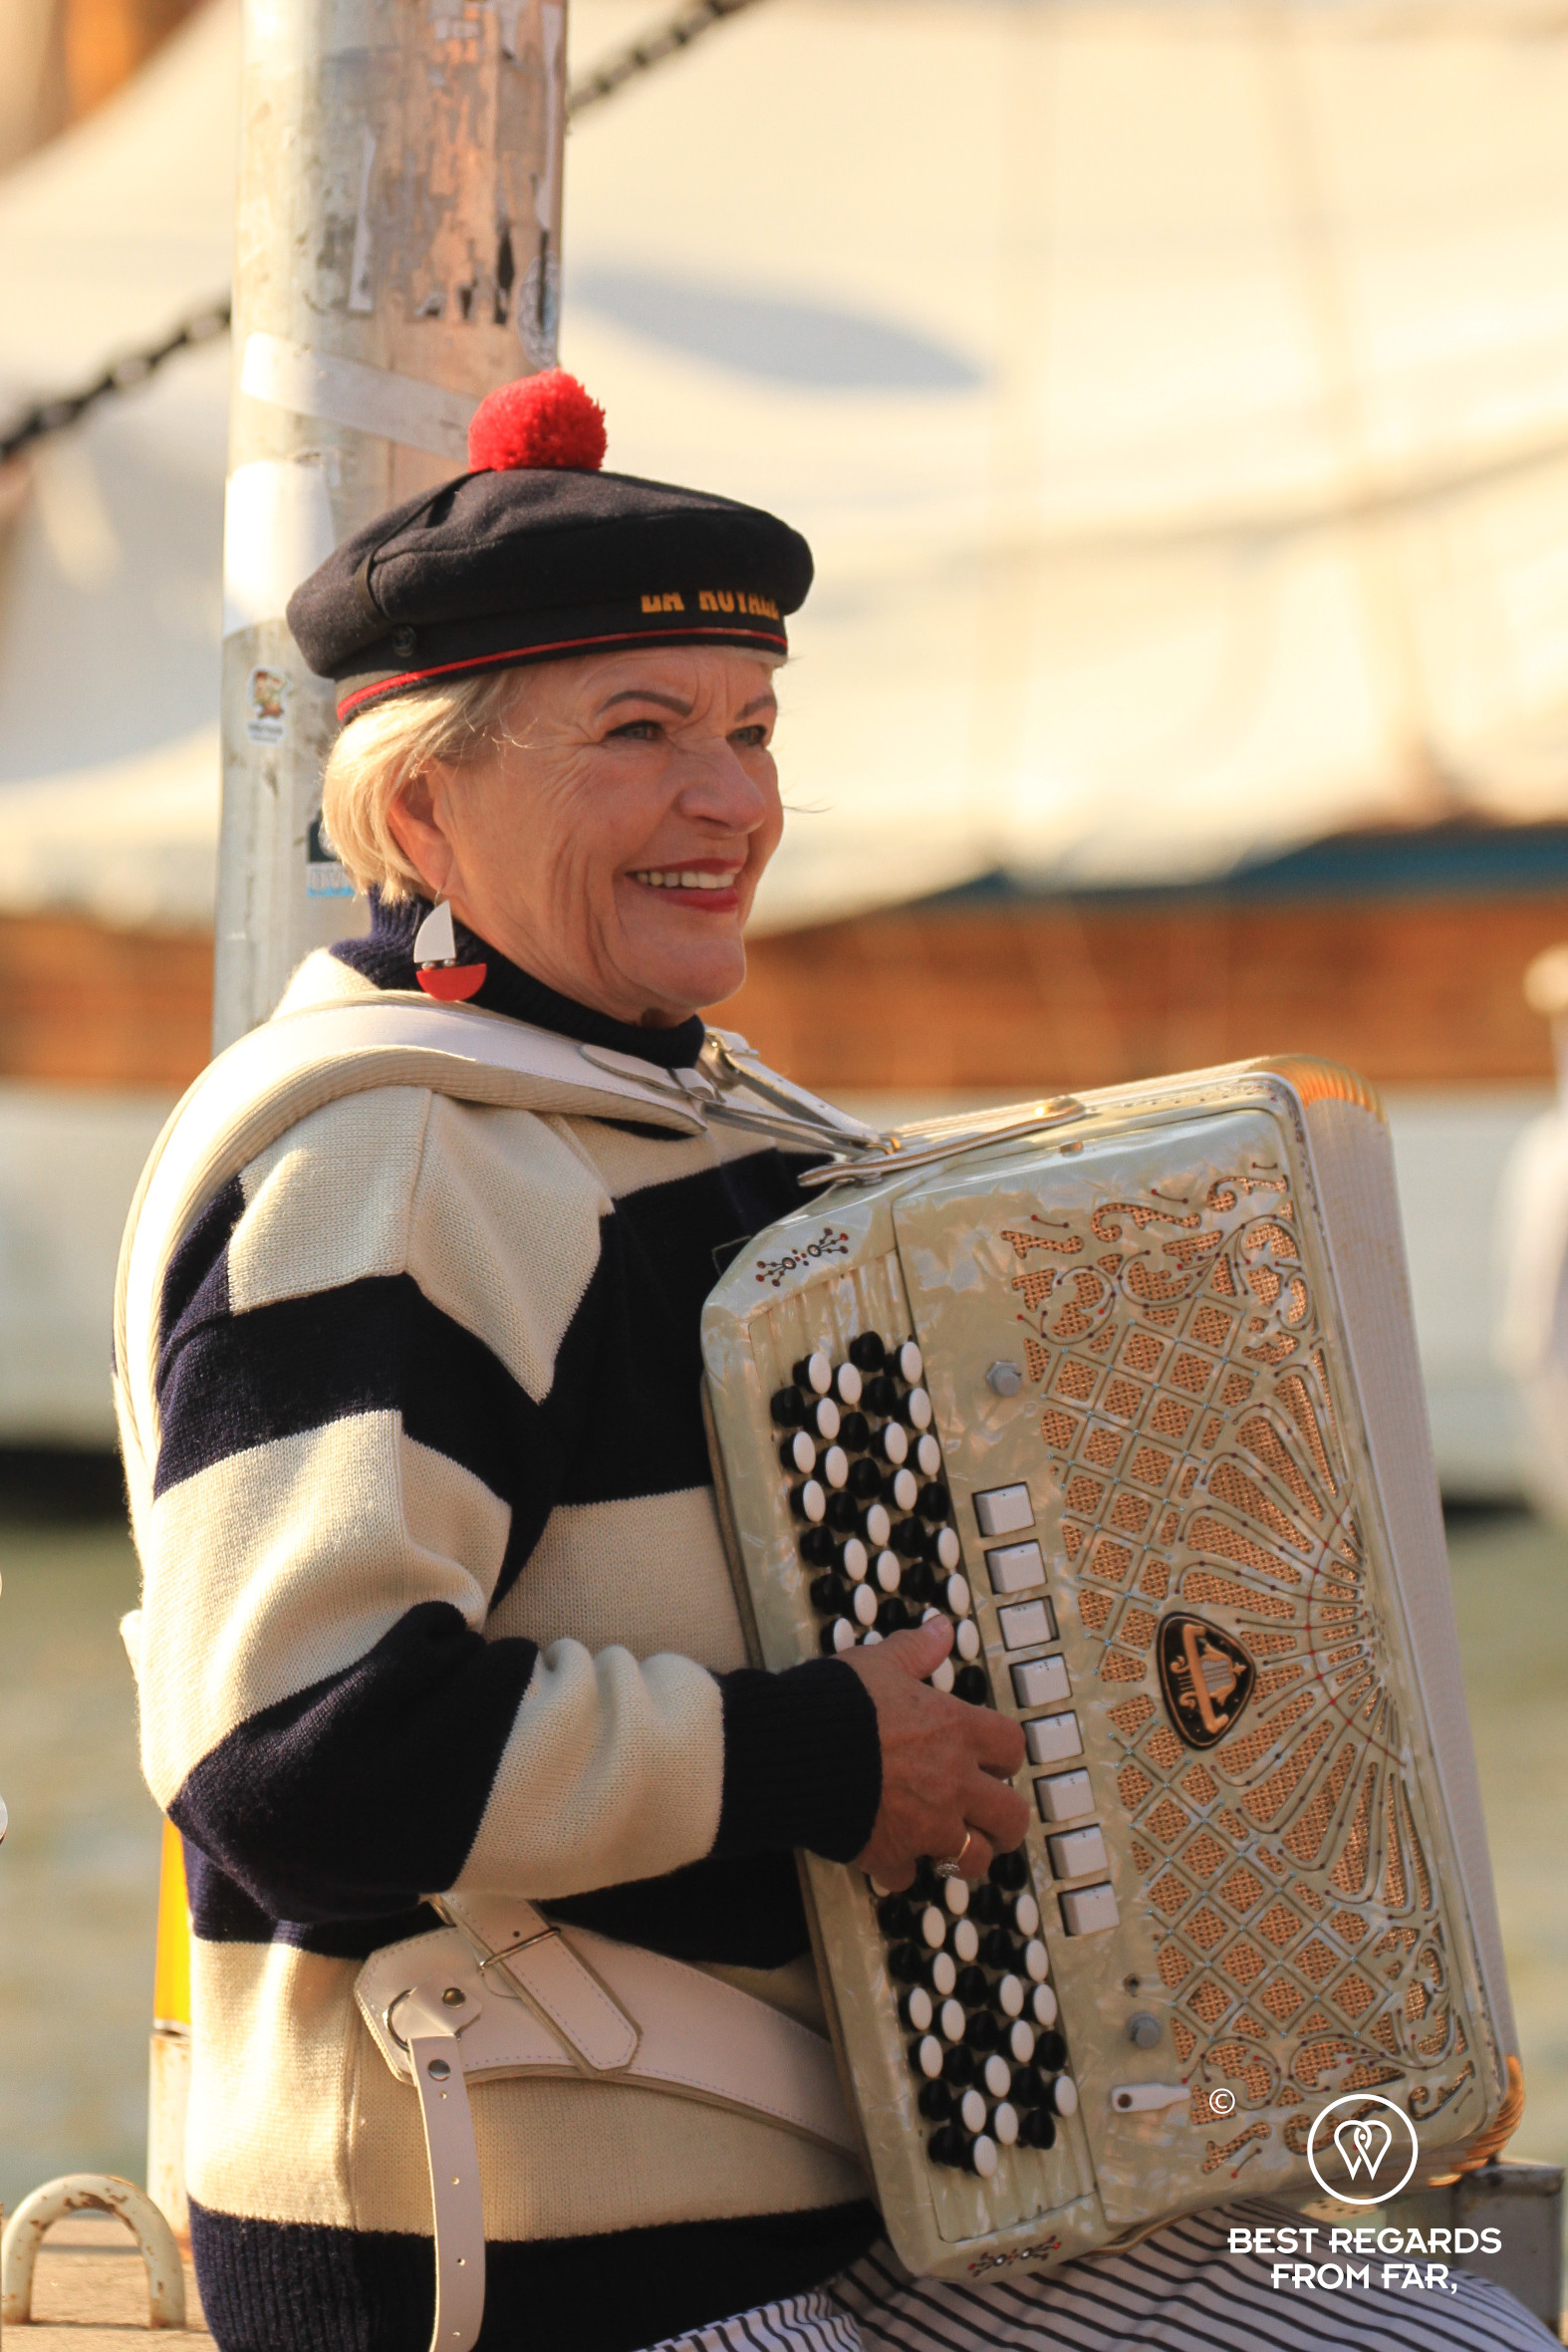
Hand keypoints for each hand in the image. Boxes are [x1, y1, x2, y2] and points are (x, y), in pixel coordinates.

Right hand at [838, 1616, 1028, 1887]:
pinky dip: (901, 1869)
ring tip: (947, 1844)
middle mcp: (952, 1783)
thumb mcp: (878, 1663)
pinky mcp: (891, 1854)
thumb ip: (915, 1650)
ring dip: (962, 1852)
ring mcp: (926, 1825)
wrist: (792, 1752)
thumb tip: (940, 1629)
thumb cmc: (834, 1705)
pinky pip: (909, 1876)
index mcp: (955, 1732)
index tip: (993, 1761)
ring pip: (973, 1858)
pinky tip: (889, 1854)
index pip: (1012, 1749)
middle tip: (990, 1818)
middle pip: (1010, 1816)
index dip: (1005, 1756)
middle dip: (1004, 1821)